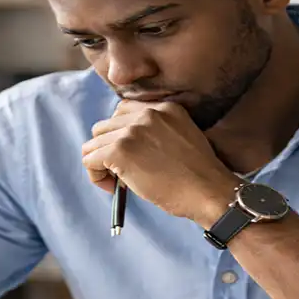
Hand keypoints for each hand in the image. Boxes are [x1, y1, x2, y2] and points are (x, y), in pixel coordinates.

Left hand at [82, 100, 235, 223]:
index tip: (131, 157)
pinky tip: (113, 188)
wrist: (209, 192)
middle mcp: (147, 113)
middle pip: (104, 127)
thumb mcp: (182, 138)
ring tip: (118, 182)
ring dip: (100, 164)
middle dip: (108, 150)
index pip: (122, 111)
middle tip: (122, 173)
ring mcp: (132, 130)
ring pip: (93, 143)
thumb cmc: (198, 177)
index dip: (120, 136)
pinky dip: (96, 176)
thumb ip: (156, 133)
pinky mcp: (120, 150)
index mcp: (164, 107)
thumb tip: (123, 145)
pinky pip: (89, 160)